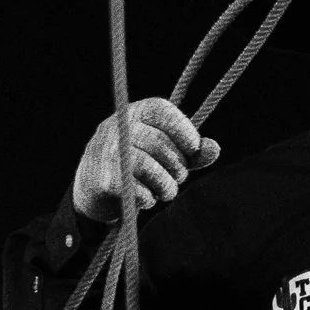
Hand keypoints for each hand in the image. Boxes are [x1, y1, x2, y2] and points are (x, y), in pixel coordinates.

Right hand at [73, 98, 219, 221]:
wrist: (94, 190)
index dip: (184, 130)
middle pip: (159, 143)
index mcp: (134, 113)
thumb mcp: (168, 155)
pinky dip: (148, 198)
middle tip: (178, 177)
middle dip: (178, 166)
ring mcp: (106, 151)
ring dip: (167, 185)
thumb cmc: (138, 168)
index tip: (192, 150)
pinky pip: (135, 189)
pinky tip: (146, 199)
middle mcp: (117, 127)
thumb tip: (214, 149)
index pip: (162, 110)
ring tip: (166, 191)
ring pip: (148, 166)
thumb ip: (192, 152)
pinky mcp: (102, 179)